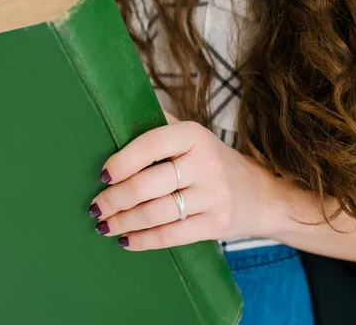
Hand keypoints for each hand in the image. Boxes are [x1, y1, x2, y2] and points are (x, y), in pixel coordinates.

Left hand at [89, 112, 275, 250]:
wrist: (260, 194)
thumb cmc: (209, 161)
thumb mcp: (191, 136)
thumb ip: (159, 125)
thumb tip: (116, 114)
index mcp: (193, 135)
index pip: (150, 144)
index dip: (121, 161)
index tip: (102, 175)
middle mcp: (205, 164)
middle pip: (145, 185)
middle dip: (113, 199)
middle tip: (96, 207)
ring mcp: (213, 196)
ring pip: (154, 213)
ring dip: (122, 222)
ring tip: (104, 224)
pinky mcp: (216, 225)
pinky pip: (169, 236)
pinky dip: (142, 240)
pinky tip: (125, 240)